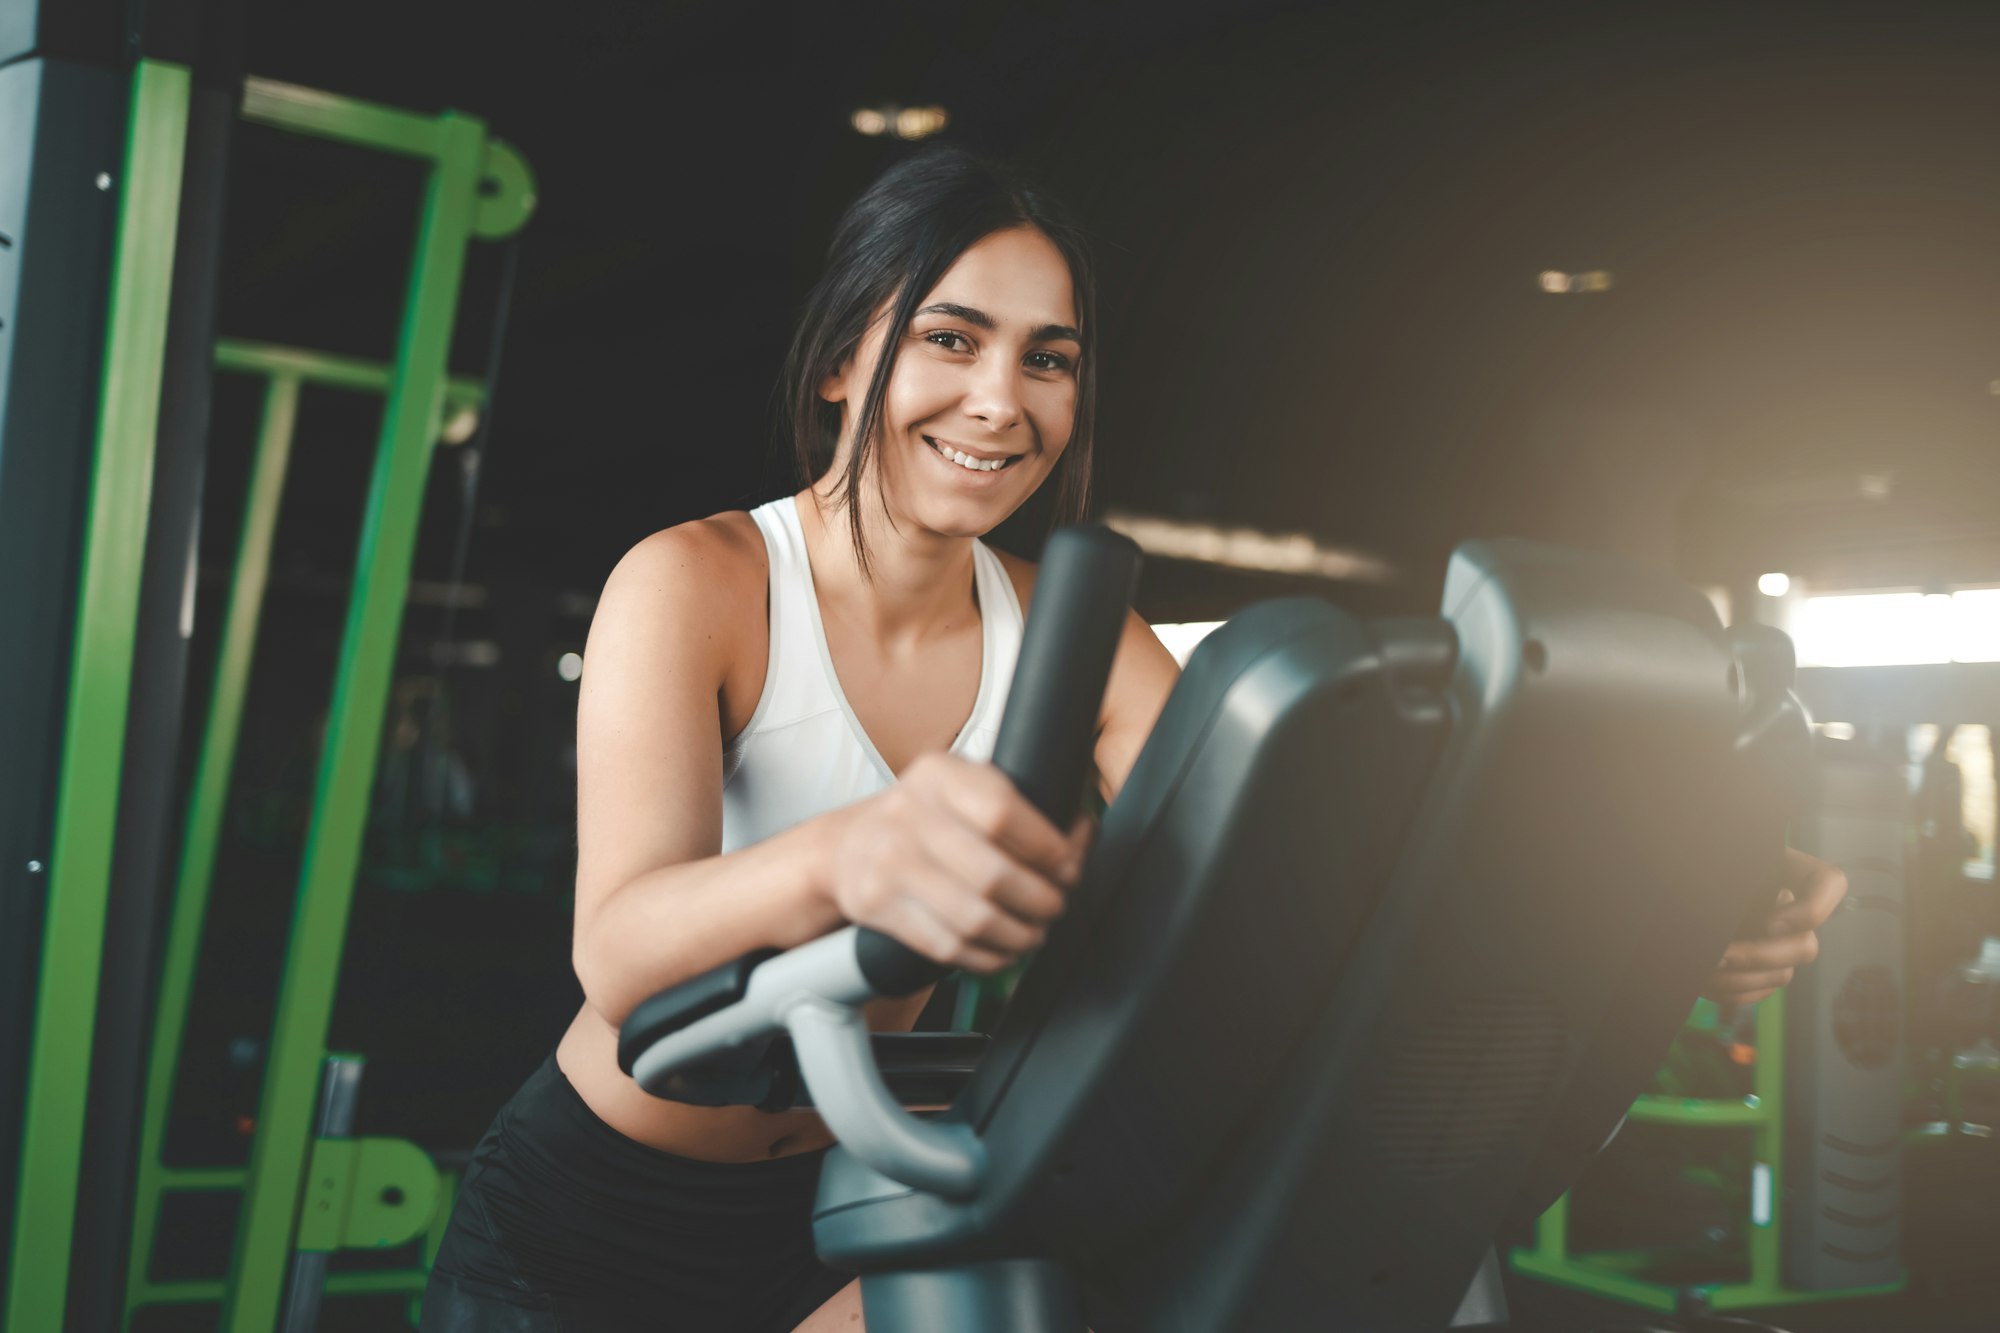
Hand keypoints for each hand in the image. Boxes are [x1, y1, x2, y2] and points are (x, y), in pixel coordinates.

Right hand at [825, 752, 1092, 973]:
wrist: (845, 847)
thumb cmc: (922, 818)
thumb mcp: (960, 788)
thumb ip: (1017, 805)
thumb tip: (1084, 834)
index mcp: (939, 775)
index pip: (1003, 812)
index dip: (1049, 848)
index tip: (1069, 867)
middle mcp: (908, 814)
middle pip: (992, 874)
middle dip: (1040, 900)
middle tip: (1055, 906)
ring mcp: (888, 862)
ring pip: (972, 917)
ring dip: (1018, 935)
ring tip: (1033, 933)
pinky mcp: (876, 906)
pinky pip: (945, 945)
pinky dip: (985, 957)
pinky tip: (1001, 951)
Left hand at [1701, 847, 1847, 1004]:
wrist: (1676, 885)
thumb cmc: (1691, 861)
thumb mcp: (1720, 863)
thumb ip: (1736, 874)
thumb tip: (1739, 907)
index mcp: (1790, 870)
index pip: (1831, 883)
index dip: (1812, 910)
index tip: (1769, 922)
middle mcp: (1792, 910)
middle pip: (1805, 946)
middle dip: (1760, 956)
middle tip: (1720, 955)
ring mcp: (1779, 943)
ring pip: (1781, 976)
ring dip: (1738, 979)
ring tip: (1702, 968)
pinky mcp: (1761, 969)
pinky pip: (1758, 991)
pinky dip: (1730, 991)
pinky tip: (1701, 980)